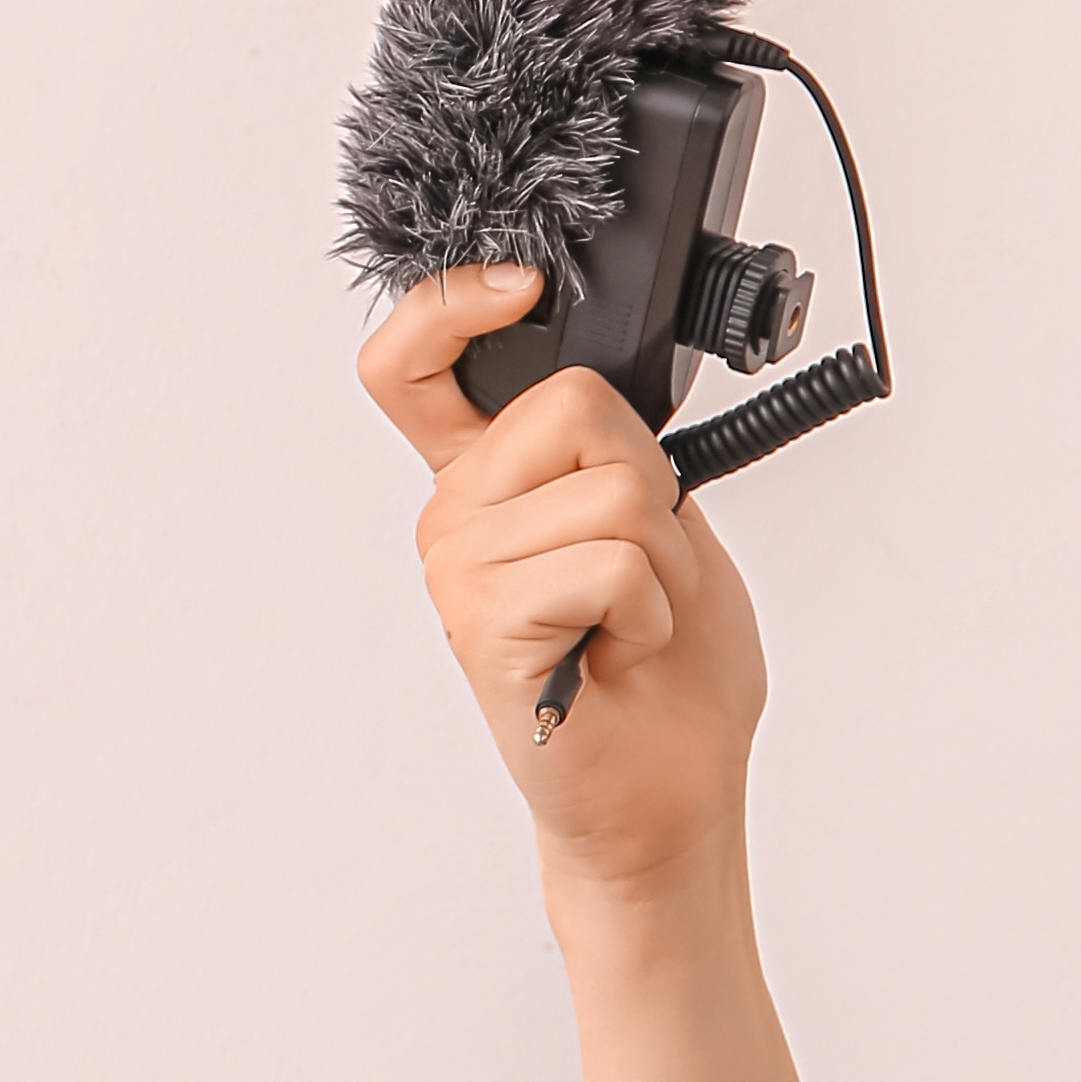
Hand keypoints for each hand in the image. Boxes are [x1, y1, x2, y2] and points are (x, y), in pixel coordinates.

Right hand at [363, 263, 769, 898]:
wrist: (671, 793)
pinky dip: (648, 609)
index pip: (410, 364)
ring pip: (611, 491)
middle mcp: (452, 514)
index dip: (449, 305)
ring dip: (662, 563)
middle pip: (573, 406)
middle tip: (643, 569)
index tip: (517, 288)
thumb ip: (610, 452)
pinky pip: (605, 562)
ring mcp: (458, 567)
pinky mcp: (486, 624)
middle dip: (652, 484)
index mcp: (482, 479)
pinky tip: (620, 649)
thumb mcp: (657, 524)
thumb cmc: (669, 668)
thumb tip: (602, 392)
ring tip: (633, 621)